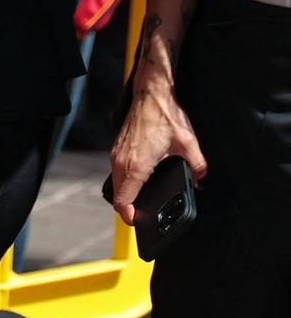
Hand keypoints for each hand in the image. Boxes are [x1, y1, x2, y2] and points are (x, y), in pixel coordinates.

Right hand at [110, 82, 207, 223]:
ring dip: (126, 194)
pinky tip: (140, 180)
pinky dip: (125, 181)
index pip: (123, 201)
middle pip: (118, 196)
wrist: (150, 94)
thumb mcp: (189, 144)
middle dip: (129, 208)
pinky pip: (116, 172)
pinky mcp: (116, 149)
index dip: (130, 216)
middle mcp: (122, 162)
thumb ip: (197, 167)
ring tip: (143, 200)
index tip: (139, 222)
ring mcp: (116, 154)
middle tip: (145, 215)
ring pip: (116, 184)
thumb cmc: (165, 116)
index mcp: (137, 166)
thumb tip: (200, 181)